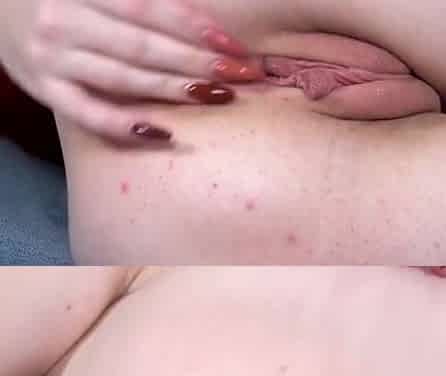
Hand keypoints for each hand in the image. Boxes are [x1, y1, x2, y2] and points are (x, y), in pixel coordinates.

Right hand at [0, 0, 263, 143]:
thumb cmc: (64, 0)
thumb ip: (139, 1)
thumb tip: (199, 17)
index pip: (149, 8)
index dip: (195, 28)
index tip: (234, 47)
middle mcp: (64, 20)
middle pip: (142, 46)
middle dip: (197, 62)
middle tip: (241, 76)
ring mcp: (52, 59)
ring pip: (123, 79)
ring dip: (174, 89)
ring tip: (216, 96)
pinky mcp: (46, 91)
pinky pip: (89, 115)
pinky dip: (124, 126)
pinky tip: (163, 134)